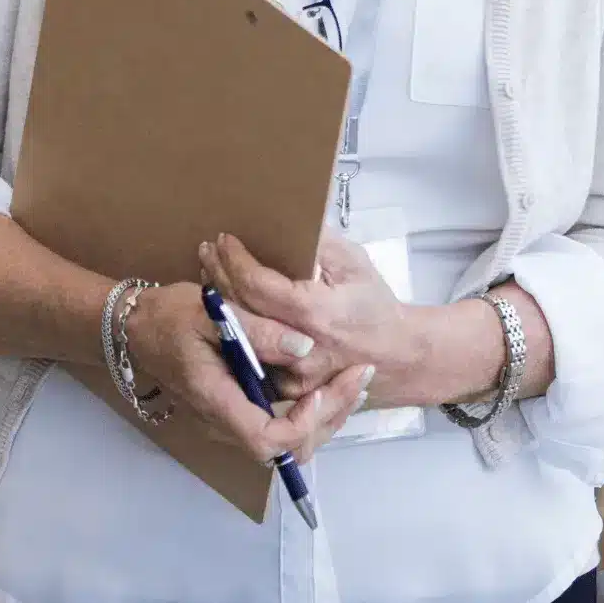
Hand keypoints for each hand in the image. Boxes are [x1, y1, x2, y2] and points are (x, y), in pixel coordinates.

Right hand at [120, 279, 370, 465]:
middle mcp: (224, 421)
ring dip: (325, 415)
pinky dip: (309, 408)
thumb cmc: (169, 316)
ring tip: (354, 380)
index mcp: (216, 402)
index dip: (301, 424)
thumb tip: (303, 347)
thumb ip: (257, 331)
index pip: (267, 440)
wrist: (136, 325)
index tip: (322, 390)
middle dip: (329, 418)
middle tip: (359, 380)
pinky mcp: (237, 407)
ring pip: (288, 440)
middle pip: (287, 448)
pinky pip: (279, 423)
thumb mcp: (211, 312)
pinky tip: (329, 380)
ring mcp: (231, 418)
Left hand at [199, 230, 411, 409]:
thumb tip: (289, 215)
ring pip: (240, 336)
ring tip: (210, 270)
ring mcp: (292, 372)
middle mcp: (299, 347)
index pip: (258, 286)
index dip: (235, 260)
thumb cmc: (374, 306)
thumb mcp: (354, 262)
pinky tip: (227, 305)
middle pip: (241, 310)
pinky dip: (235, 328)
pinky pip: (251, 356)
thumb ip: (319, 241)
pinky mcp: (288, 387)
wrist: (395, 355)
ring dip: (221, 300)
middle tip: (208, 250)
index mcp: (315, 313)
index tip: (225, 239)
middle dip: (219, 274)